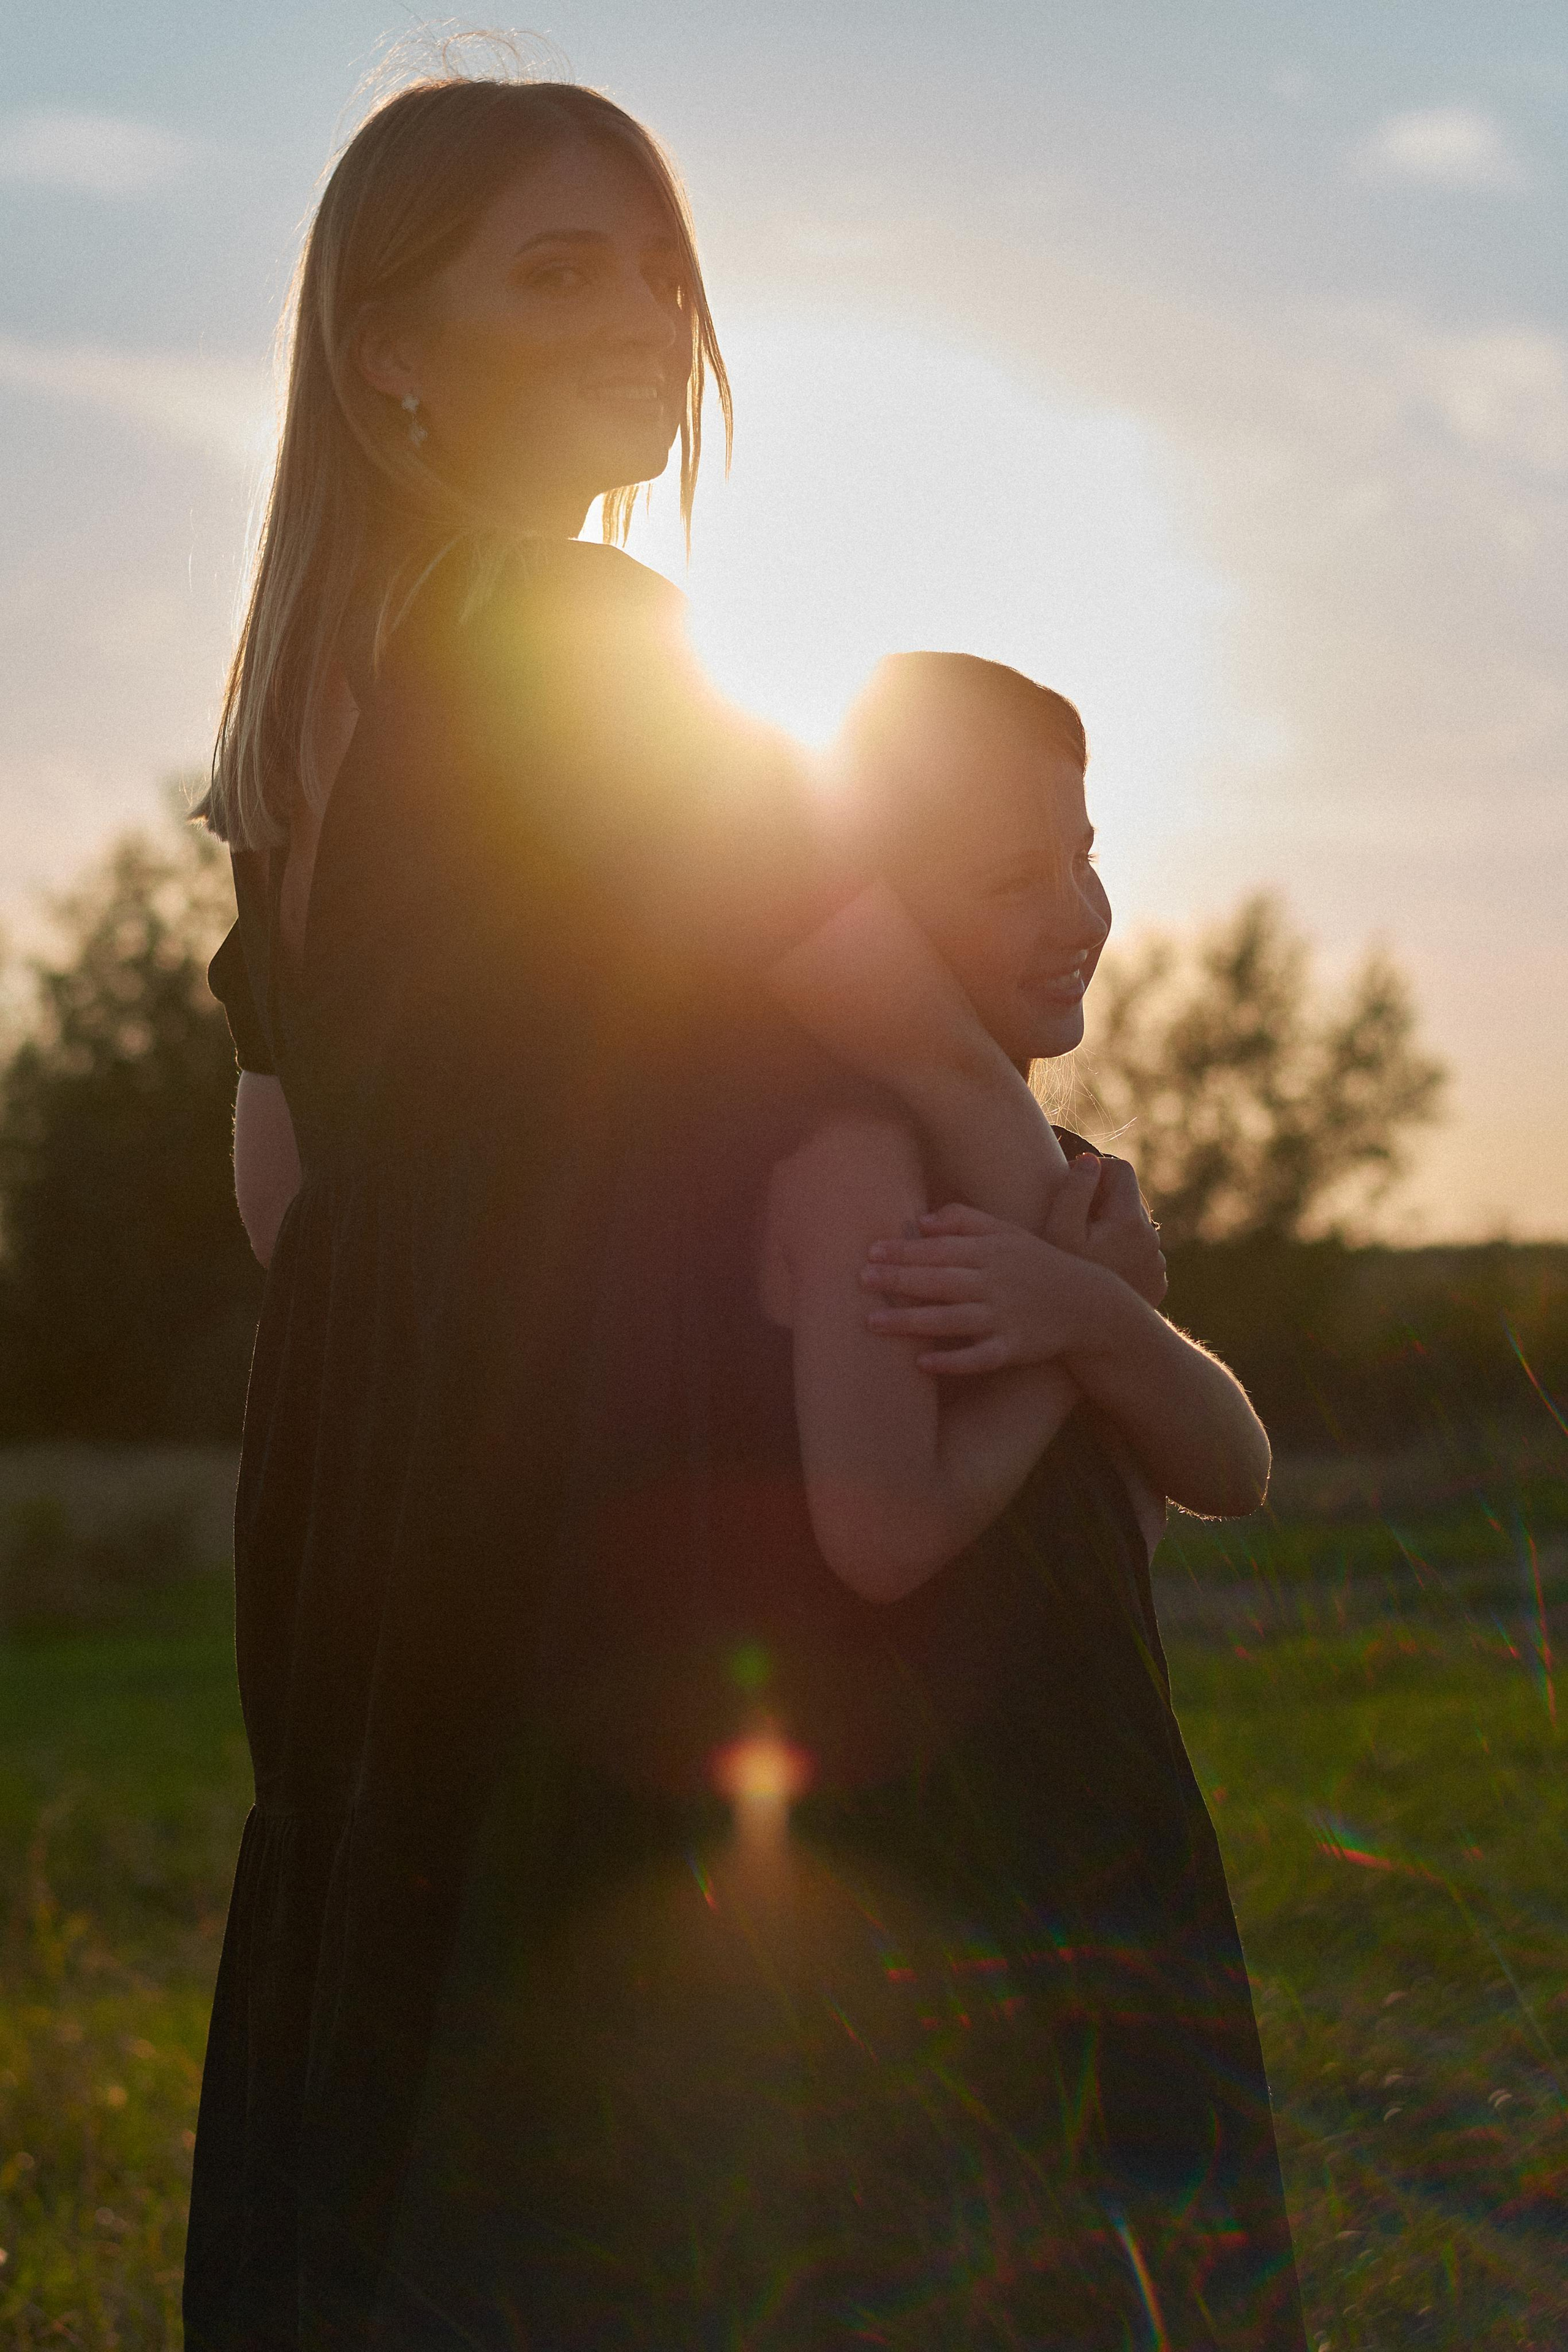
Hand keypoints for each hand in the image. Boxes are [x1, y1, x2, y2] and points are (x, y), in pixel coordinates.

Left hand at [860, 1206, 1103, 1376]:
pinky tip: (923, 1364)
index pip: (941, 1249)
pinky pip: (979, 1357)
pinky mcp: (1014, 1348)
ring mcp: (1004, 1317)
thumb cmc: (1037, 1263)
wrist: (1088, 1303)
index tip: (871, 1252)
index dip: (905, 1251)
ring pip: (952, 1319)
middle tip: (861, 1279)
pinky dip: (953, 1361)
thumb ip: (965, 1219)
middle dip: (900, 1280)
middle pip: (941, 1281)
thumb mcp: (1007, 1231)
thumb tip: (921, 1220)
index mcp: (991, 1252)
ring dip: (912, 1321)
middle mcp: (995, 1283)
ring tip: (873, 1323)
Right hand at [1045, 1151, 1166, 1307]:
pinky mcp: (1158, 1281)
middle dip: (1103, 1202)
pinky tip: (1101, 1272)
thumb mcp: (1059, 1231)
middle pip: (1128, 1198)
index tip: (1075, 1189)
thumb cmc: (1067, 1279)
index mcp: (1130, 1219)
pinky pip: (1141, 1254)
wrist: (1092, 1338)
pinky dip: (1123, 1254)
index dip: (1095, 1170)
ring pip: (1134, 1228)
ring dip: (1113, 1230)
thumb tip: (1090, 1160)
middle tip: (1075, 1225)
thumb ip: (1073, 1190)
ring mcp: (1157, 1262)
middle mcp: (1151, 1237)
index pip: (1121, 1168)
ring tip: (1086, 1253)